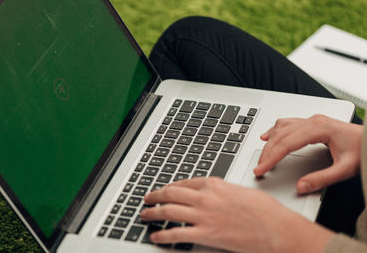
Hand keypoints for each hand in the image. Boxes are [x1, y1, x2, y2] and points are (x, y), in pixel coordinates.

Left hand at [141, 177, 333, 252]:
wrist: (275, 227)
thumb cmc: (264, 210)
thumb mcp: (240, 191)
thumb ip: (221, 191)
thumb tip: (213, 194)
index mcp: (214, 184)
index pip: (184, 182)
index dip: (169, 187)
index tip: (164, 190)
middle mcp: (205, 197)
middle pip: (171, 193)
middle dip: (155, 196)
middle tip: (147, 198)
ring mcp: (204, 215)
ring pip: (169, 211)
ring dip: (153, 213)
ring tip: (145, 215)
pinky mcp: (206, 234)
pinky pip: (176, 233)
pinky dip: (162, 235)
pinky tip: (156, 237)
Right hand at [255, 114, 362, 193]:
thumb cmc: (362, 150)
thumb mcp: (345, 169)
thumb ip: (323, 179)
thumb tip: (302, 186)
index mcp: (318, 128)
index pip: (286, 143)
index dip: (271, 157)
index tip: (261, 168)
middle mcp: (312, 121)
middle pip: (280, 135)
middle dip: (267, 152)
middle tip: (259, 167)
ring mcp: (311, 121)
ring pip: (281, 128)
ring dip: (269, 142)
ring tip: (261, 156)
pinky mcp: (311, 123)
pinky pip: (286, 124)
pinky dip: (274, 131)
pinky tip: (268, 136)